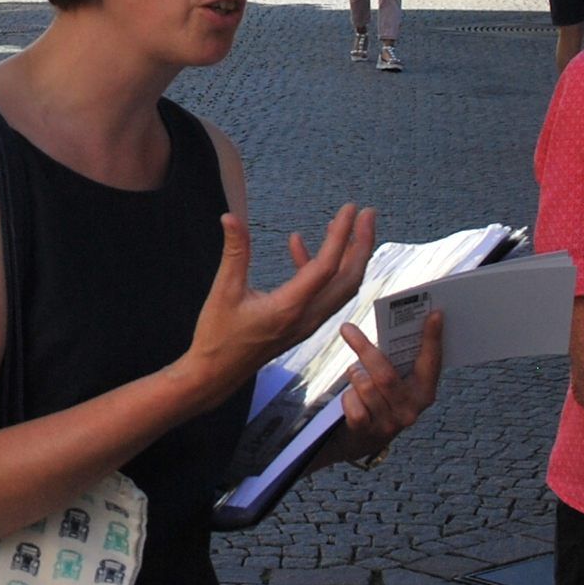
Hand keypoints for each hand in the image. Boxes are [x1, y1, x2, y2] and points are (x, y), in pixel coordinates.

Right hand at [178, 207, 375, 403]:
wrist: (216, 374)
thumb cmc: (217, 337)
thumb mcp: (223, 291)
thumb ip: (234, 252)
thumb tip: (230, 217)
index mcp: (289, 307)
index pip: (326, 267)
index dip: (341, 236)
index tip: (350, 209)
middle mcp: (306, 317)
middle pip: (348, 279)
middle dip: (362, 244)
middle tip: (367, 213)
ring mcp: (307, 323)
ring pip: (341, 287)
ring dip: (348, 256)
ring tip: (347, 225)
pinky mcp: (301, 324)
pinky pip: (323, 293)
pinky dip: (320, 268)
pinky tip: (297, 244)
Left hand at [329, 314, 443, 462]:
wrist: (362, 441)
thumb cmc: (381, 399)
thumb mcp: (397, 383)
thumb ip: (400, 361)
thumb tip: (397, 324)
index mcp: (424, 393)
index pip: (431, 363)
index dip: (433, 338)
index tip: (434, 313)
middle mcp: (411, 410)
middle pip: (386, 375)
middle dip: (364, 349)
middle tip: (347, 328)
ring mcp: (389, 424)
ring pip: (365, 386)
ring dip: (354, 374)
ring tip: (354, 371)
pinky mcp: (367, 432)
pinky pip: (352, 403)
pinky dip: (347, 396)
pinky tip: (350, 399)